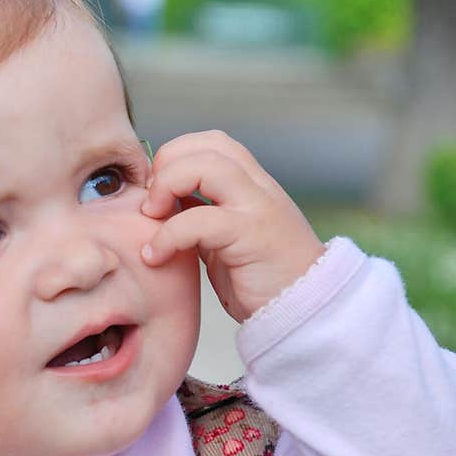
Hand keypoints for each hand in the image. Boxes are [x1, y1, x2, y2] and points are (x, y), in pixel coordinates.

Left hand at [140, 130, 325, 322]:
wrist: (305, 312)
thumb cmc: (261, 281)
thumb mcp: (224, 240)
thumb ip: (201, 215)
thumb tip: (162, 203)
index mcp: (252, 185)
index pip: (212, 142)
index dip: (175, 157)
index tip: (155, 192)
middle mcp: (258, 188)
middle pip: (209, 145)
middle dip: (167, 165)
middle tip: (150, 204)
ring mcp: (258, 208)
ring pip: (207, 167)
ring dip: (167, 187)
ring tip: (151, 219)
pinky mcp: (251, 235)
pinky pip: (199, 219)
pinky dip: (167, 235)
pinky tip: (155, 256)